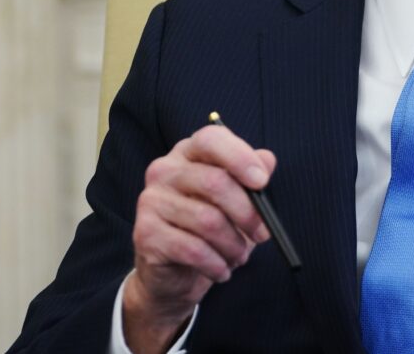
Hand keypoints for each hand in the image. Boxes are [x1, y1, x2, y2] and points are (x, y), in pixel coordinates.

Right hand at [123, 124, 274, 352]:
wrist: (175, 273)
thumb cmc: (211, 228)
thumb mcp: (238, 199)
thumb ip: (253, 176)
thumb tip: (267, 160)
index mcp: (188, 153)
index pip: (211, 139)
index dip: (240, 157)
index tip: (262, 182)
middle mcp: (165, 170)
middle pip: (215, 182)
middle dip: (247, 213)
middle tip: (263, 234)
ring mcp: (151, 200)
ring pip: (207, 220)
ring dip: (233, 245)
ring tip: (239, 256)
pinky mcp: (145, 233)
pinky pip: (192, 249)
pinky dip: (216, 264)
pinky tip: (221, 270)